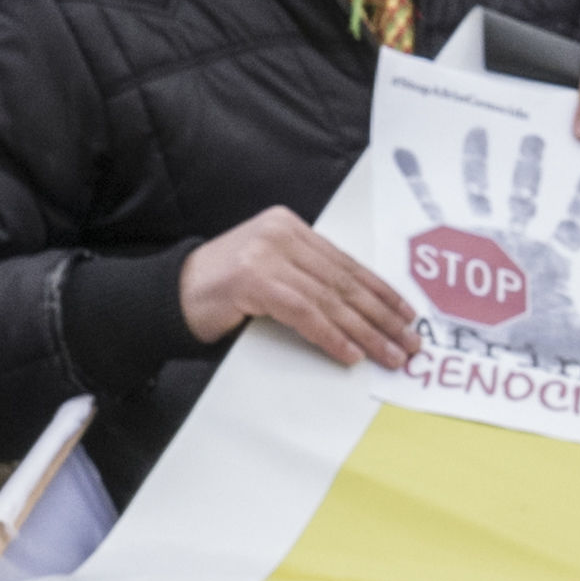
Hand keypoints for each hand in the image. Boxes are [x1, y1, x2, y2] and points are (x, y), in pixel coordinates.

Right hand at [178, 208, 416, 370]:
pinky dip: (331, 336)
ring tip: (388, 354)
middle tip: (409, 343)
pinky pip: (304, 313)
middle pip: (343, 281)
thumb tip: (361, 308)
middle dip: (381, 316)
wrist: (170, 295)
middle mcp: (279, 233)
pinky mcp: (251, 280)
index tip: (407, 316)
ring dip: (365, 332)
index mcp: (288, 225)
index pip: (346, 262)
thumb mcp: (270, 271)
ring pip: (329, 299)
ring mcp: (265, 254)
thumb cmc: (222, 290)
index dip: (381, 292)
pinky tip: (350, 354)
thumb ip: (307, 276)